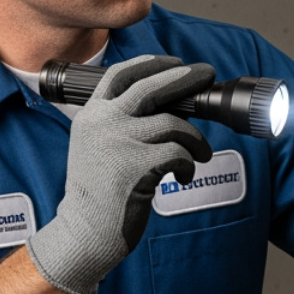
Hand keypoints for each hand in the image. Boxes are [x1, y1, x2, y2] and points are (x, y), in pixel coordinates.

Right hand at [27, 55, 214, 293]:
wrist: (86, 231)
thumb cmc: (100, 192)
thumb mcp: (98, 146)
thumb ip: (121, 122)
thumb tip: (169, 101)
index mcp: (91, 115)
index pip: (122, 74)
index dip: (153, 64)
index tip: (177, 62)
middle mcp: (102, 123)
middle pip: (151, 87)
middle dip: (186, 78)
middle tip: (207, 75)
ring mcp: (118, 142)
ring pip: (173, 124)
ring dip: (195, 140)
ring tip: (199, 155)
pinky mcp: (136, 165)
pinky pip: (179, 153)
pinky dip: (188, 165)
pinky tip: (181, 177)